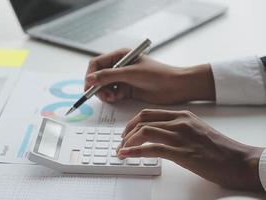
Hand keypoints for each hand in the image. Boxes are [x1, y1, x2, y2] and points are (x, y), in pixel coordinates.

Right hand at [85, 49, 214, 103]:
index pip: (97, 63)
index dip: (90, 74)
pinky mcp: (126, 89)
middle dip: (97, 86)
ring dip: (104, 93)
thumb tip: (89, 79)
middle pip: (98, 76)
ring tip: (111, 97)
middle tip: (101, 95)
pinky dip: (111, 97)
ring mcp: (122, 78)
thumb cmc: (157, 74)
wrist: (175, 87)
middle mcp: (119, 66)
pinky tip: (116, 98)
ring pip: (103, 86)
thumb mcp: (130, 73)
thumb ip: (109, 76)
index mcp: (120, 56)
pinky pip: (112, 93)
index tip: (88, 87)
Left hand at [117, 109, 263, 190]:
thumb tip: (160, 133)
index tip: (126, 132)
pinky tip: (127, 155)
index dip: (133, 122)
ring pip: (144, 132)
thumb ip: (179, 128)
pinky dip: (135, 152)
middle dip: (127, 131)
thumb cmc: (219, 148)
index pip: (149, 113)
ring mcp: (180, 136)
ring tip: (122, 150)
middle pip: (143, 120)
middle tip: (121, 141)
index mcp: (182, 115)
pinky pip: (152, 149)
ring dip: (128, 142)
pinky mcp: (182, 153)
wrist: (238, 160)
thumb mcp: (197, 130)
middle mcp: (179, 122)